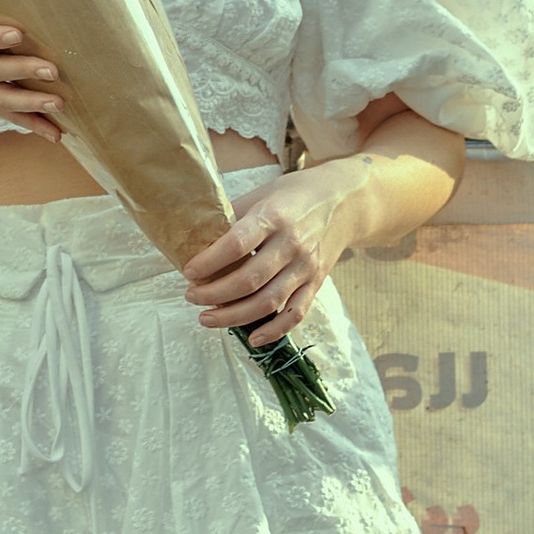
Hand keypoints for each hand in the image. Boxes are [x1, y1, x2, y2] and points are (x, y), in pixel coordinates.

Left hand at [184, 161, 359, 346]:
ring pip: (268, 302)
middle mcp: (291, 244)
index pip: (236, 245)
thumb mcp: (261, 194)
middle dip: (214, 294)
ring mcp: (306, 266)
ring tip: (206, 318)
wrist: (344, 201)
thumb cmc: (294, 195)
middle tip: (191, 296)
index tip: (189, 271)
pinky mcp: (316, 283)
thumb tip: (193, 237)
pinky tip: (252, 338)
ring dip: (233, 316)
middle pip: (249, 280)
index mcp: (273, 217)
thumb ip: (230, 216)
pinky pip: (296, 313)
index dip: (209, 262)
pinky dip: (274, 331)